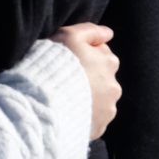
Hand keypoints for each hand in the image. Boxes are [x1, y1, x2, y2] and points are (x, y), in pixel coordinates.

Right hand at [53, 23, 118, 140]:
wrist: (45, 104)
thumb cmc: (54, 66)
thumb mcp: (68, 36)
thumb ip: (90, 30)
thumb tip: (108, 33)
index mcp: (108, 62)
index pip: (101, 53)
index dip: (83, 54)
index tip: (67, 59)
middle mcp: (113, 86)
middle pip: (102, 78)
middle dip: (89, 77)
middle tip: (65, 78)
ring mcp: (108, 109)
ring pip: (100, 100)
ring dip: (88, 97)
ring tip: (65, 97)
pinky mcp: (99, 127)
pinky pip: (93, 119)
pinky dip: (84, 115)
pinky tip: (67, 111)